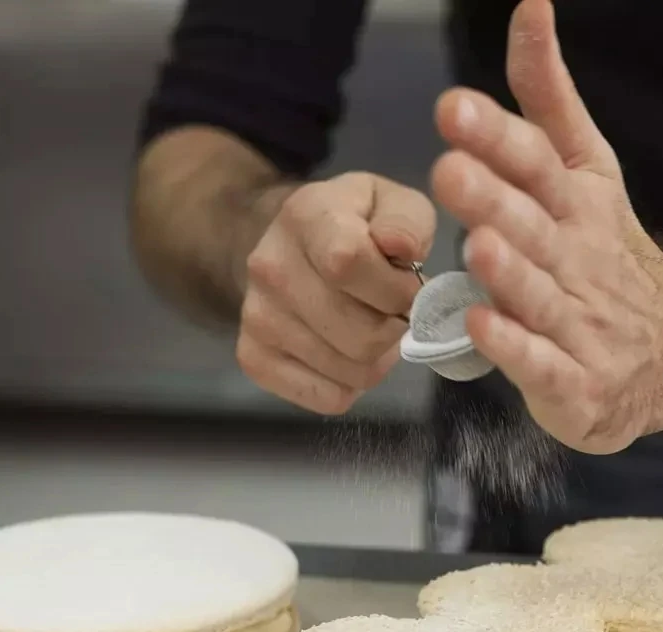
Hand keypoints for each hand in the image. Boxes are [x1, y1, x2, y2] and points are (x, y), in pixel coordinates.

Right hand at [237, 172, 434, 413]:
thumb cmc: (353, 225)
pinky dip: (351, 385)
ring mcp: (257, 318)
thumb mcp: (389, 201)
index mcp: (305, 217)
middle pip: (360, 334)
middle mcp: (269, 268)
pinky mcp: (254, 358)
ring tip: (370, 329)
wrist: (287, 246)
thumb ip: (406, 221)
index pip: (348, 262)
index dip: (395, 288)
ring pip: (351, 372)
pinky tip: (347, 353)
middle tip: (393, 314)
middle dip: (394, 330)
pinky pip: (329, 398)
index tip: (408, 287)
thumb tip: (402, 250)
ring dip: (377, 359)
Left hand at [431, 0, 662, 453]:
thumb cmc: (603, 255)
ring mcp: (580, 321)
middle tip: (450, 170)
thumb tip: (528, 11)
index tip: (453, 108)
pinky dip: (514, 347)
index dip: (498, 136)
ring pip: (541, 294)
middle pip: (534, 226)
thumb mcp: (585, 171)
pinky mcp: (573, 378)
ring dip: (511, 271)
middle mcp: (577, 258)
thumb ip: (548, 102)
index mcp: (577, 206)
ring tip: (480, 245)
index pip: (537, 164)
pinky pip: (542, 363)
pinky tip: (482, 325)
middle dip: (492, 198)